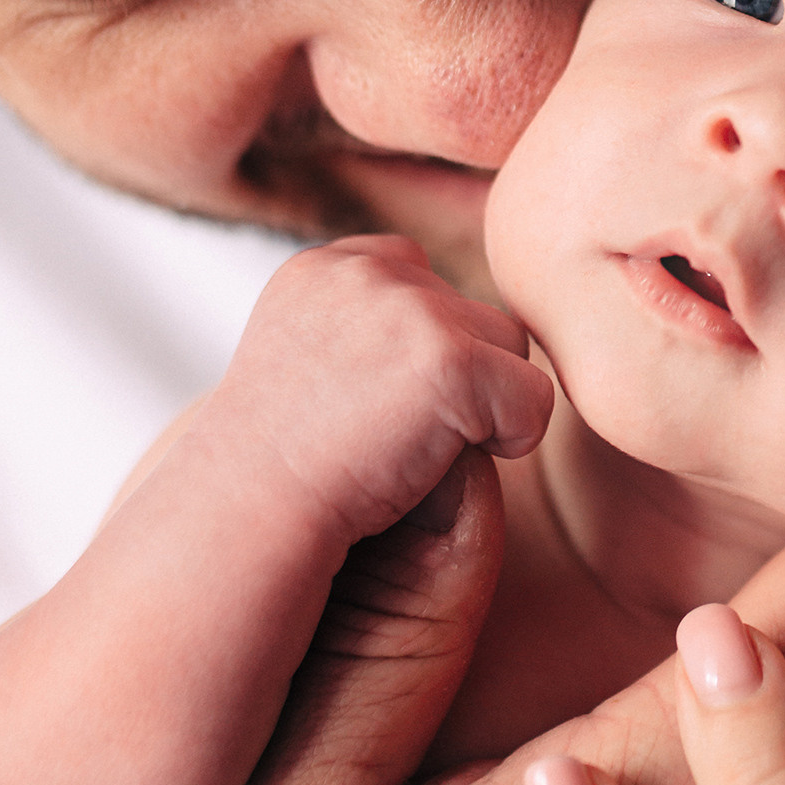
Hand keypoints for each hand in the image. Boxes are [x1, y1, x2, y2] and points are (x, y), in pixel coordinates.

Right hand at [194, 234, 552, 553]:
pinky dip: (513, 440)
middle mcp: (370, 272)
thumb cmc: (278, 468)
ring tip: (414, 449)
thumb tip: (452, 330)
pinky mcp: (454, 361)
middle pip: (472, 312)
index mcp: (326, 267)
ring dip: (486, 404)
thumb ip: (366, 327)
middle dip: (456, 377)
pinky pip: (535, 397)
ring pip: (511, 347)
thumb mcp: (303, 366)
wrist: (249, 517)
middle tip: (391, 438)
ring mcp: (413, 311)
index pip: (418, 273)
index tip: (372, 406)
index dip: (420, 347)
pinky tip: (442, 465)